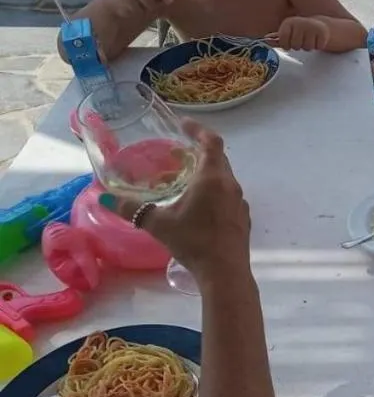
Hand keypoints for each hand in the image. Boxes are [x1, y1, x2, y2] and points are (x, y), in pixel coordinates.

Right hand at [100, 124, 250, 284]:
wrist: (226, 271)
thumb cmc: (193, 241)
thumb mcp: (158, 224)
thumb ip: (132, 209)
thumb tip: (106, 199)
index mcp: (213, 178)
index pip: (211, 142)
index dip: (198, 130)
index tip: (184, 125)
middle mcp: (231, 185)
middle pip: (218, 159)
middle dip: (198, 152)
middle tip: (177, 154)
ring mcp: (240, 202)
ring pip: (223, 178)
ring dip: (205, 173)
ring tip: (183, 180)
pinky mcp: (243, 217)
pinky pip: (228, 195)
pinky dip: (213, 191)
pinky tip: (197, 205)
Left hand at [270, 16, 329, 51]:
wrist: (320, 26)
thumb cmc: (301, 31)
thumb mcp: (288, 33)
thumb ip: (277, 38)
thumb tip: (265, 39)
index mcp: (288, 22)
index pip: (283, 40)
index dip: (285, 45)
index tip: (289, 44)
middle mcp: (299, 23)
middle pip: (295, 46)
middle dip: (298, 47)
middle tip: (301, 41)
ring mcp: (311, 27)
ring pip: (307, 47)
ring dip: (308, 47)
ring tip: (309, 40)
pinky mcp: (322, 32)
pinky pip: (318, 47)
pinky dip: (317, 46)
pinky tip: (316, 40)